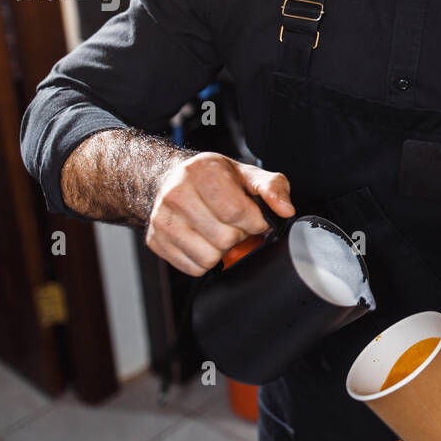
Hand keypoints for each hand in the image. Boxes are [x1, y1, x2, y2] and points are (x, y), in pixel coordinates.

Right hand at [145, 152, 294, 275]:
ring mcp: (162, 219)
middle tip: (235, 224)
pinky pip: (193, 268)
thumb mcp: (248, 174)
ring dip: (223, 250)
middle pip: (224, 238)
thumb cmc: (213, 178)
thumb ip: (273, 188)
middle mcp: (176, 193)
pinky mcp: (156, 241)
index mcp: (201, 171)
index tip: (255, 220)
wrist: (171, 180)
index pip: (236, 212)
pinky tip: (205, 241)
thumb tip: (285, 210)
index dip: (255, 222)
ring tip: (220, 231)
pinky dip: (205, 261)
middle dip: (239, 235)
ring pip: (209, 257)